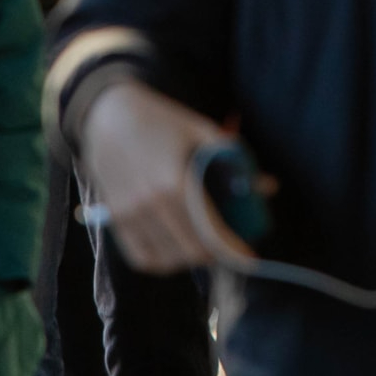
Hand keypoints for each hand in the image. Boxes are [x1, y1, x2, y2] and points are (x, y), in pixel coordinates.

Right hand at [77, 78, 252, 273]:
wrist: (108, 113)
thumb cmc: (160, 120)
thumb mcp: (200, 131)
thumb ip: (233, 161)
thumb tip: (267, 187)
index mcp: (174, 183)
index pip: (208, 233)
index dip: (231, 249)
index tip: (247, 256)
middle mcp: (149, 204)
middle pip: (189, 252)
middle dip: (214, 255)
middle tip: (227, 249)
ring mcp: (128, 214)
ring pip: (165, 260)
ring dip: (188, 260)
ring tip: (202, 249)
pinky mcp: (113, 218)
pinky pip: (139, 257)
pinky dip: (160, 262)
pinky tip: (173, 251)